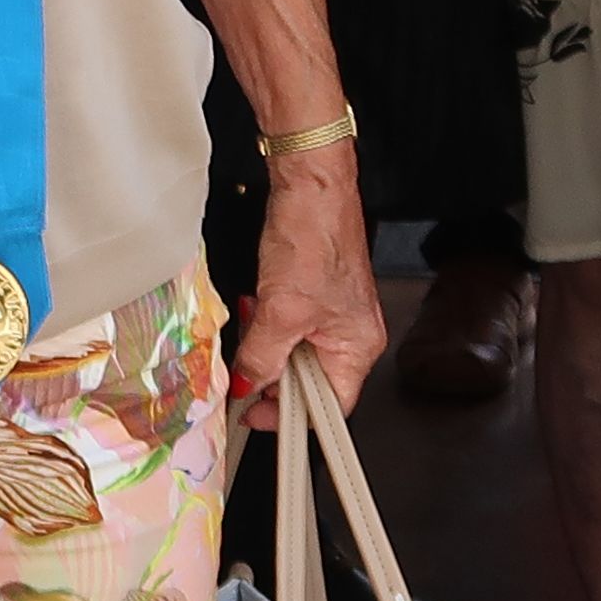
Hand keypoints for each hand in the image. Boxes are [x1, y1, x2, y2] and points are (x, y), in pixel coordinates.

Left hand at [229, 157, 386, 425]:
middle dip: (271, 376)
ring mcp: (334, 312)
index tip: (254, 413)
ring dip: (265, 346)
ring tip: (247, 329)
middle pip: (309, 380)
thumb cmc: (314, 237)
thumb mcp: (280, 311)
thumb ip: (262, 356)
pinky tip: (252, 309)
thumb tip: (246, 384)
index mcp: (358, 346)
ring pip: (294, 351)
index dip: (289, 416)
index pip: (329, 407)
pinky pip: (288, 324)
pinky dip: (267, 323)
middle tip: (242, 371)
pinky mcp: (315, 292)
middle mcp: (352, 333)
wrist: (311, 184)